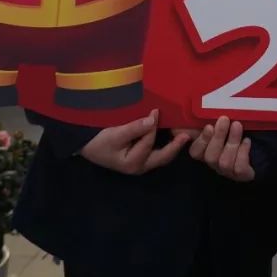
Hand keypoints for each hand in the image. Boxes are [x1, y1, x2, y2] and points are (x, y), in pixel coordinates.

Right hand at [79, 112, 193, 174]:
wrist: (88, 146)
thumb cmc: (100, 141)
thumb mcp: (115, 134)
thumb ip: (134, 128)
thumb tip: (153, 118)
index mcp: (134, 163)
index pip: (149, 141)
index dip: (153, 125)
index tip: (155, 110)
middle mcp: (141, 166)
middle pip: (163, 156)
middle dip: (176, 145)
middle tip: (188, 133)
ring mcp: (143, 162)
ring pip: (162, 154)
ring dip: (173, 144)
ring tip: (184, 133)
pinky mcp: (142, 155)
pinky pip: (158, 150)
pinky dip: (166, 142)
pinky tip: (172, 134)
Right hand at [189, 115, 254, 181]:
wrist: (259, 146)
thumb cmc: (233, 131)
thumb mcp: (219, 124)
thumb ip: (206, 120)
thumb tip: (192, 117)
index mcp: (205, 151)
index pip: (195, 152)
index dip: (200, 141)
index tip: (209, 126)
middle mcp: (214, 163)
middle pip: (210, 157)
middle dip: (218, 137)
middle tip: (225, 119)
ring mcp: (227, 171)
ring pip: (224, 162)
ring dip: (231, 142)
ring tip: (237, 125)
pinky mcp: (241, 175)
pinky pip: (239, 168)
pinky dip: (242, 153)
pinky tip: (247, 141)